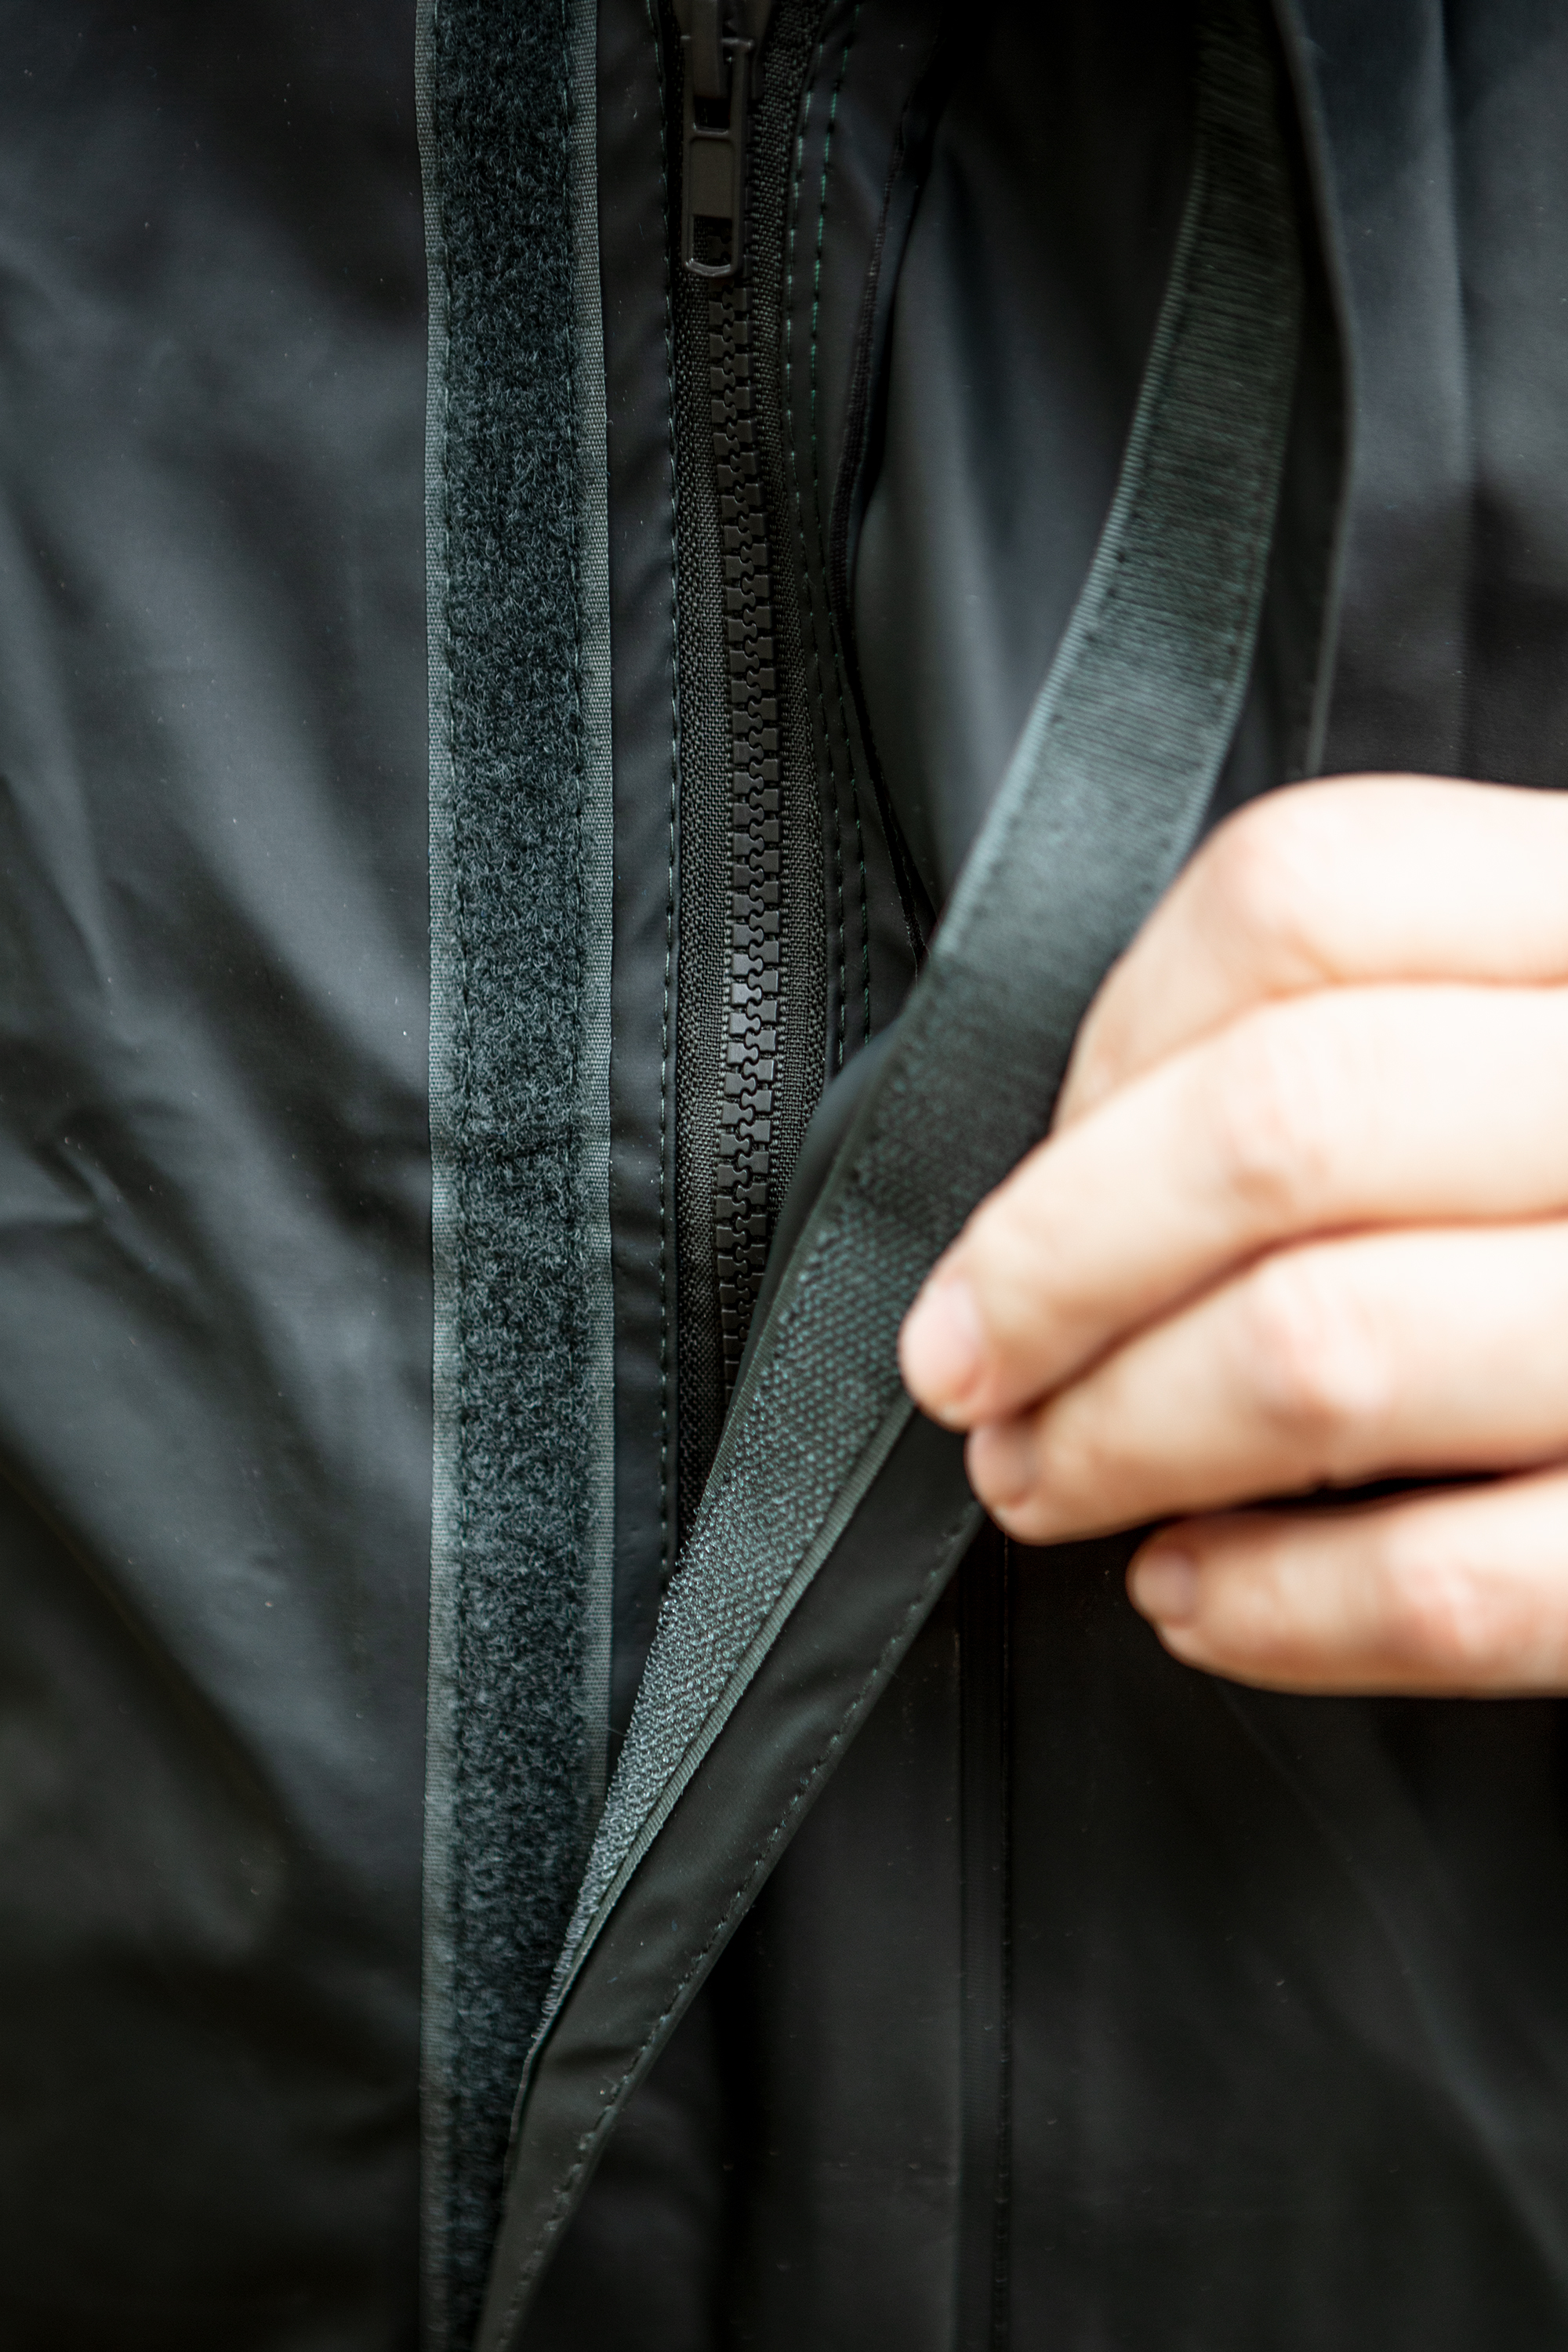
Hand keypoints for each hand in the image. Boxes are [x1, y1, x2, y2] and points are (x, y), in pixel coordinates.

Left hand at [898, 776, 1567, 1694]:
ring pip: (1331, 1347)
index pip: (1298, 902)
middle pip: (1279, 1125)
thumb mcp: (1541, 1033)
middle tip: (966, 1376)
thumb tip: (1072, 1165)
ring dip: (1123, 1439)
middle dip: (1055, 1273)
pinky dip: (1282, 1608)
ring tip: (1047, 1484)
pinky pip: (1464, 1581)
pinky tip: (1196, 1597)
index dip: (1101, 1065)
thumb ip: (1377, 1032)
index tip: (1016, 1195)